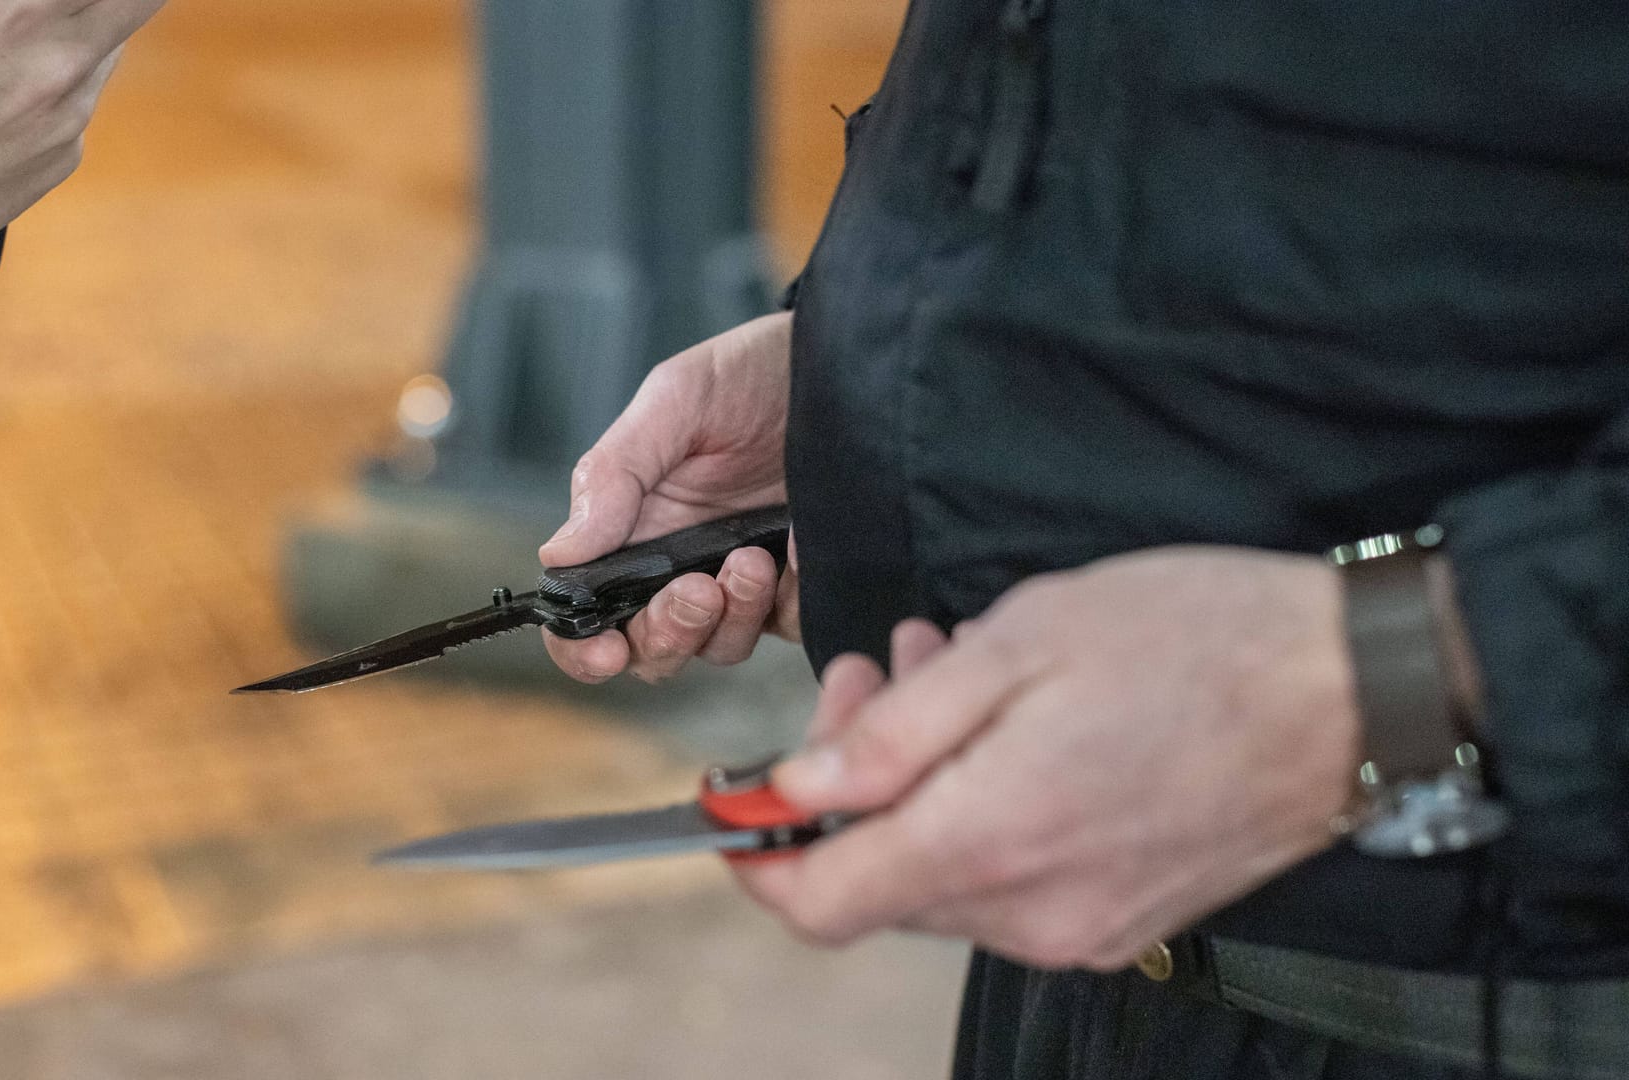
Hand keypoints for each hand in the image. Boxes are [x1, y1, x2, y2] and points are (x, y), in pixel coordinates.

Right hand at [541, 312, 798, 683]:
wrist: (842, 357)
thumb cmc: (749, 371)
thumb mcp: (676, 401)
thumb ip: (615, 474)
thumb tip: (559, 551)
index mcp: (633, 528)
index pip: (587, 615)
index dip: (585, 648)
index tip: (607, 649)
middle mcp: (682, 563)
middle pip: (652, 647)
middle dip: (668, 634)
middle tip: (697, 590)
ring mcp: (744, 578)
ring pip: (720, 645)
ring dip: (730, 618)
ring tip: (753, 559)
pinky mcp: (803, 582)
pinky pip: (791, 624)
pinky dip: (792, 603)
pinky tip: (798, 549)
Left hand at [735, 547, 1361, 970]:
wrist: (1359, 692)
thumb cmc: (1197, 642)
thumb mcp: (1020, 644)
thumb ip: (894, 730)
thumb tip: (799, 786)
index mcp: (990, 842)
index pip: (819, 902)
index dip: (756, 853)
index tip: (735, 797)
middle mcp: (1029, 913)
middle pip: (876, 880)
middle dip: (849, 778)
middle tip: (879, 669)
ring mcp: (1080, 927)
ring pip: (939, 874)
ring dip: (918, 781)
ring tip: (953, 674)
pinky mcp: (1119, 919)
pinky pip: (1006, 880)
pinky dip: (980, 808)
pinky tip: (1011, 723)